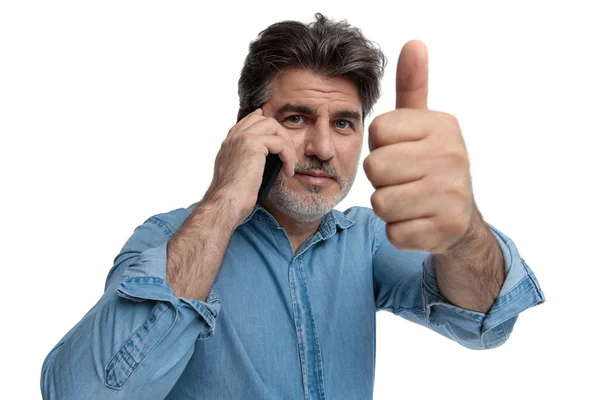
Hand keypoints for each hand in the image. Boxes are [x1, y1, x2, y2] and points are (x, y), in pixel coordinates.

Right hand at [205, 109, 297, 223]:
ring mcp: (242, 138)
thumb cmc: (232, 197)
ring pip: (273, 126)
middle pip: (263, 119)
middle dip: (280, 134)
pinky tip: (288, 170)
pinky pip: (280, 142)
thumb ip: (246, 161)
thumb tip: (263, 161)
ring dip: (287, 143)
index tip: (276, 131)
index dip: (264, 122)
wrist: (225, 203)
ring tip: (290, 163)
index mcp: (229, 143)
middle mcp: (234, 137)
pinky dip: (289, 156)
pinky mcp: (252, 144)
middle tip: (288, 154)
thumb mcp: (238, 174)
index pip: (248, 121)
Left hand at [364, 40, 474, 253]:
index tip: (402, 150)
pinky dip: (399, 231)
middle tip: (405, 179)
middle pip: (375, 167)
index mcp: (443, 126)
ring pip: (380, 202)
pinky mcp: (444, 231)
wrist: (460, 216)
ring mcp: (452, 196)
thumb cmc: (430, 163)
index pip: (377, 131)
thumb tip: (414, 43)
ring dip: (388, 205)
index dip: (381, 145)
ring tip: (410, 199)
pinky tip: (418, 221)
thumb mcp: (423, 124)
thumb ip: (413, 86)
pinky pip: (393, 233)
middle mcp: (453, 157)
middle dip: (382, 178)